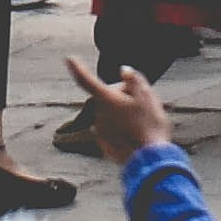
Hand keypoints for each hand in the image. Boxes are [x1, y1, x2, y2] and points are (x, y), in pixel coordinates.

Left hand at [57, 63, 172, 163]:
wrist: (151, 161)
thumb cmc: (150, 126)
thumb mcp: (147, 96)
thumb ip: (134, 79)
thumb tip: (123, 70)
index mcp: (106, 100)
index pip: (86, 80)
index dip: (77, 68)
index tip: (69, 59)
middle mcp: (98, 115)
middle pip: (105, 99)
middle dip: (119, 97)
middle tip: (140, 104)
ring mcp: (101, 133)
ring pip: (109, 116)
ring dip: (120, 115)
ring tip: (141, 124)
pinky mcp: (105, 147)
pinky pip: (111, 133)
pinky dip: (120, 131)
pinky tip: (135, 137)